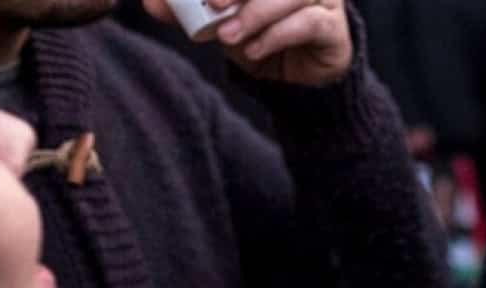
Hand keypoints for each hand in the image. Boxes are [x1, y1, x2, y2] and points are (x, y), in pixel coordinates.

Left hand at [143, 0, 352, 85]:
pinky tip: (253, 50)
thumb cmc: (258, 40)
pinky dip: (275, 36)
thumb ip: (188, 10)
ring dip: (255, 14)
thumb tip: (152, 3)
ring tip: (229, 36)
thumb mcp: (219, 23)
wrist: (297, 82)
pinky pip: (306, 23)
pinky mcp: (333, 26)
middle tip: (213, 3)